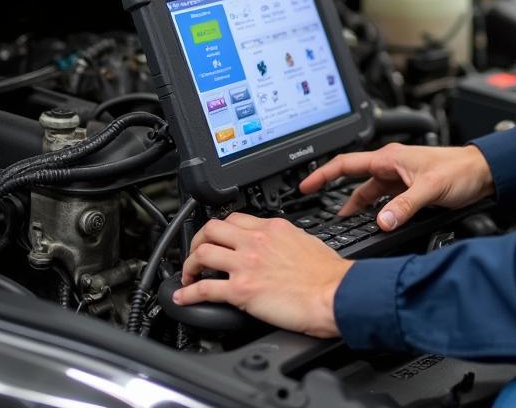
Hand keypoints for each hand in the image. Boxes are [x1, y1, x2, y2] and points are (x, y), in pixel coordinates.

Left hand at [173, 213, 351, 337]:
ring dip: (189, 265)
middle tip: (196, 253)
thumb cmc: (326, 273)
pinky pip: (204, 289)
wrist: (333, 293)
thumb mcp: (305, 240)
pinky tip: (182, 297)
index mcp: (272, 228)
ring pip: (202, 253)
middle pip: (212, 229)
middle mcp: (256, 241)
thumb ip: (284, 238)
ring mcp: (246, 264)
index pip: (235, 218)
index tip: (215, 237)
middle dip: (197, 241)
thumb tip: (276, 244)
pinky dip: (187, 294)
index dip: (219, 228)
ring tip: (189, 275)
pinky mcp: (241, 290)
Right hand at [299, 142, 493, 231]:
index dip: (323, 174)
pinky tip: (372, 223)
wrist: (483, 173)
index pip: (347, 164)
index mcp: (390, 158)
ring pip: (369, 192)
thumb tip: (381, 222)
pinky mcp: (409, 188)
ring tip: (342, 224)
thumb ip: (404, 206)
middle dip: (335, 194)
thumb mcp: (430, 189)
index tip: (304, 185)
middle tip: (316, 208)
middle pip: (354, 180)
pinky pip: (383, 199)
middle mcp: (392, 165)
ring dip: (356, 207)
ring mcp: (400, 177)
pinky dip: (374, 211)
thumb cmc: (460, 170)